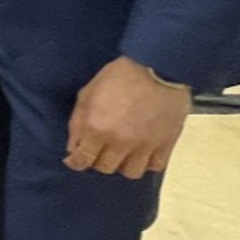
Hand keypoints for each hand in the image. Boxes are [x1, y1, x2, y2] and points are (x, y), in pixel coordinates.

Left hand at [65, 55, 191, 179]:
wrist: (157, 66)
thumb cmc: (119, 76)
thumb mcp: (87, 93)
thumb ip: (77, 123)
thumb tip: (73, 147)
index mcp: (96, 129)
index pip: (82, 160)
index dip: (77, 162)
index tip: (77, 159)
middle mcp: (119, 142)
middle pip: (105, 168)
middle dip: (100, 160)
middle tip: (102, 149)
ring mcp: (144, 146)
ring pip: (130, 172)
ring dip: (124, 164)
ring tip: (124, 153)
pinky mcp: (166, 144)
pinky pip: (155, 167)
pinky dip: (148, 162)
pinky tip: (144, 152)